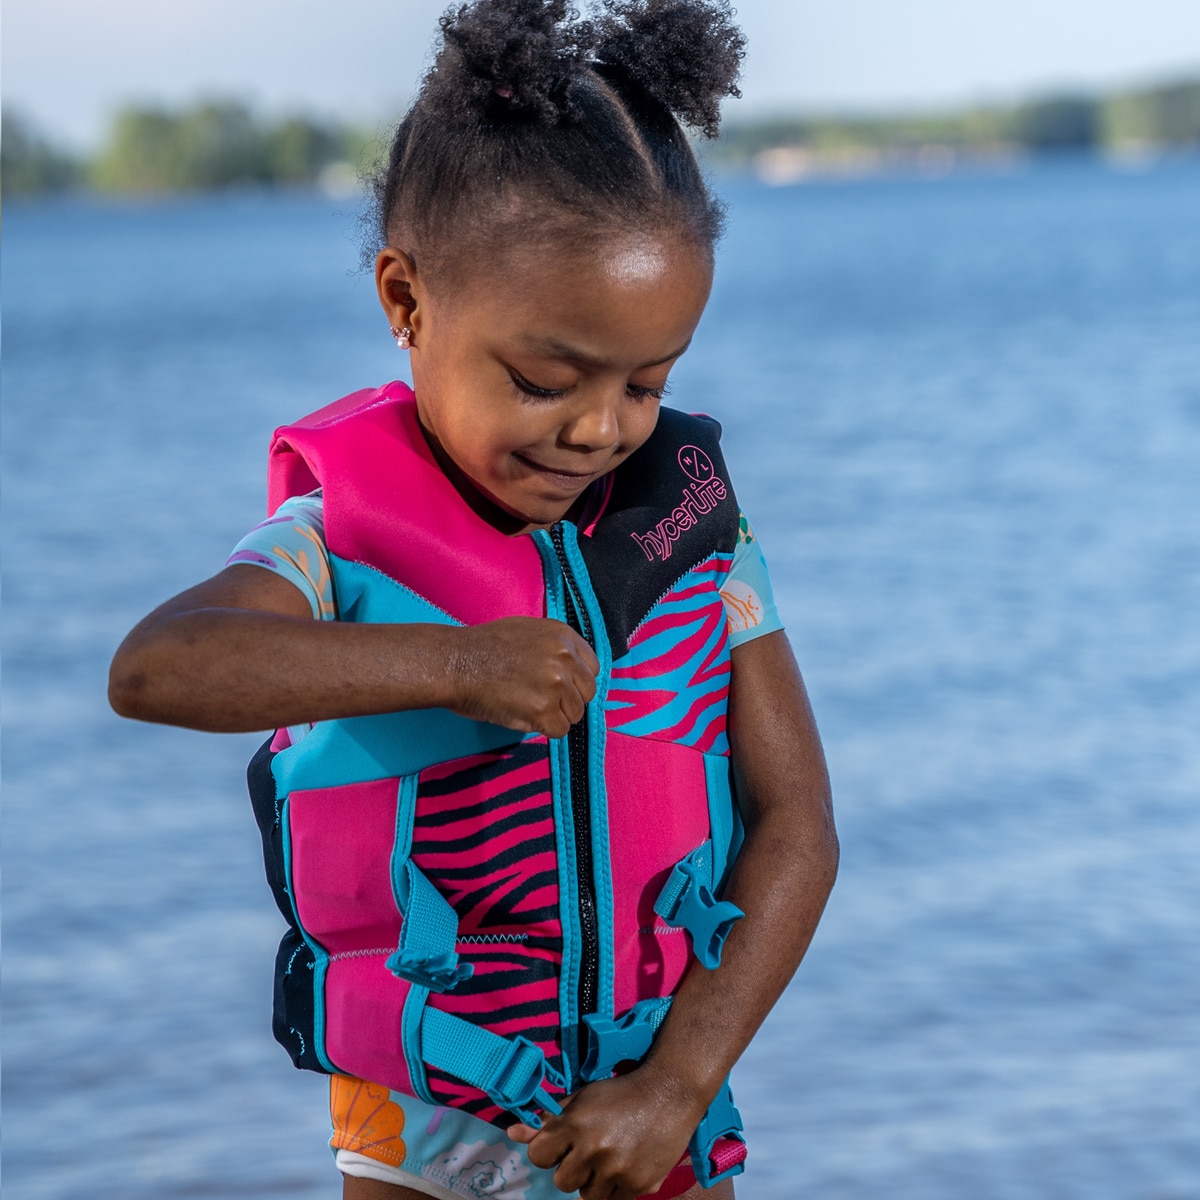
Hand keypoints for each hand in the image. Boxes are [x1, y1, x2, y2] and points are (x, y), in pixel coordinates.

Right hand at [448, 617, 599, 737]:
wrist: (455, 662)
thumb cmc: (481, 648)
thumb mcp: (527, 632)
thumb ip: (554, 649)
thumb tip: (571, 672)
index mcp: (563, 635)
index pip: (592, 668)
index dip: (575, 682)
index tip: (559, 688)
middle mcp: (565, 657)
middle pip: (587, 693)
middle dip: (567, 701)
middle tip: (539, 700)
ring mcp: (556, 683)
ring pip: (575, 714)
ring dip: (554, 716)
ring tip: (525, 705)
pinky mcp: (544, 709)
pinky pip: (559, 730)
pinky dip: (542, 729)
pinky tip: (522, 715)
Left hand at [508, 1068, 706, 1199]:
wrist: (669, 1093)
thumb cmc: (621, 1093)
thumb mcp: (583, 1099)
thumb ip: (547, 1119)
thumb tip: (511, 1133)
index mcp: (576, 1124)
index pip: (538, 1156)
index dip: (548, 1151)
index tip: (562, 1144)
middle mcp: (593, 1149)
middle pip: (562, 1181)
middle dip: (573, 1168)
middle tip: (591, 1149)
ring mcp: (617, 1170)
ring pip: (587, 1195)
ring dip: (595, 1180)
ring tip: (611, 1156)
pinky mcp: (638, 1185)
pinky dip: (616, 1188)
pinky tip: (626, 1164)